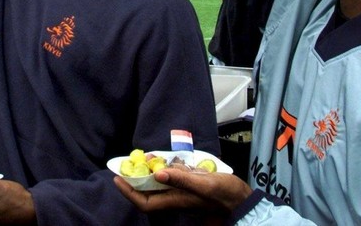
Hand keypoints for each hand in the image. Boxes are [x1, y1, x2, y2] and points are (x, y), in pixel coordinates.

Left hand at [114, 168, 252, 215]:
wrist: (242, 197)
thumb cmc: (225, 193)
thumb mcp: (204, 184)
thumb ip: (182, 179)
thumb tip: (157, 174)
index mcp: (176, 200)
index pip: (145, 202)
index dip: (129, 192)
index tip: (118, 178)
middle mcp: (176, 197)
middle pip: (148, 192)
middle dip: (135, 180)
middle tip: (126, 164)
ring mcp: (182, 191)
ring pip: (159, 184)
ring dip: (148, 172)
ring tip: (142, 158)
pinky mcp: (190, 184)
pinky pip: (171, 177)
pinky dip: (164, 168)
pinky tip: (163, 159)